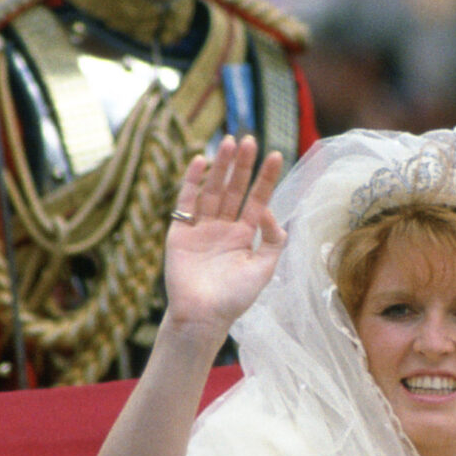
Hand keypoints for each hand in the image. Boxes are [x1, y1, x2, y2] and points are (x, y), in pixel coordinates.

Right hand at [160, 136, 286, 338]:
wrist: (202, 317)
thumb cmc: (235, 298)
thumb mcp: (264, 269)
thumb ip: (272, 239)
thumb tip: (270, 210)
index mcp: (244, 235)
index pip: (257, 199)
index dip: (265, 178)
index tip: (275, 155)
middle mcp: (223, 227)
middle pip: (234, 189)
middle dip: (242, 165)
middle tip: (249, 139)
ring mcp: (201, 228)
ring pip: (213, 190)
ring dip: (220, 167)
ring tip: (229, 142)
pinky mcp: (180, 232)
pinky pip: (187, 203)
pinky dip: (192, 182)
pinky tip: (201, 162)